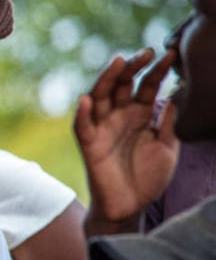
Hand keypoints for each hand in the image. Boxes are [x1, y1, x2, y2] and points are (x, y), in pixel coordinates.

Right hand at [73, 49, 178, 224]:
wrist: (129, 208)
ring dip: (107, 79)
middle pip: (122, 84)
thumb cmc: (147, 179)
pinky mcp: (89, 145)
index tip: (171, 55)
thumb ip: (169, 122)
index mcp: (139, 115)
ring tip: (118, 62)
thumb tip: (178, 93)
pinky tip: (87, 99)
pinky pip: (82, 126)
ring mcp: (102, 129)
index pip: (147, 85)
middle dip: (133, 66)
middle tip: (148, 52)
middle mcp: (119, 117)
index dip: (157, 70)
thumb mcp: (167, 147)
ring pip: (100, 97)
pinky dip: (82, 113)